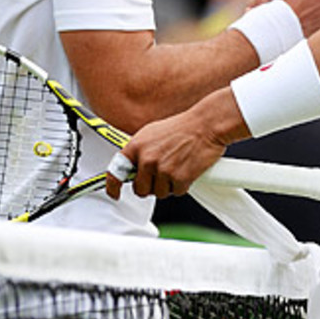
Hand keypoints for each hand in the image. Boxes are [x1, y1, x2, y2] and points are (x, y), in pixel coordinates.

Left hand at [104, 91, 234, 199]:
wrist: (206, 125)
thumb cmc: (182, 128)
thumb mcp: (152, 133)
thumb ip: (140, 151)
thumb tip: (133, 166)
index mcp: (137, 146)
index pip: (116, 172)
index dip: (112, 187)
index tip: (114, 193)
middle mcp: (147, 159)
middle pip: (140, 190)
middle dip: (150, 186)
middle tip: (161, 174)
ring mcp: (163, 169)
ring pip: (159, 193)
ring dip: (168, 186)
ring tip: (177, 167)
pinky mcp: (179, 178)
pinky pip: (176, 192)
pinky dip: (182, 185)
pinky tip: (187, 169)